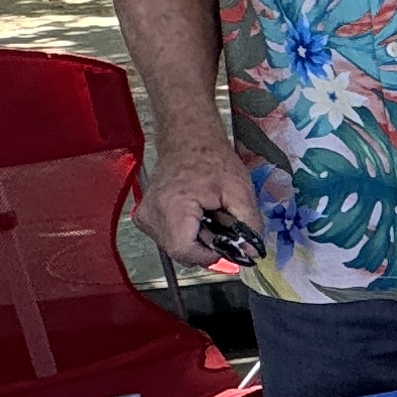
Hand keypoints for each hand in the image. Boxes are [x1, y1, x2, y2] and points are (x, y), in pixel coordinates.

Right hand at [144, 142, 267, 269]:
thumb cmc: (212, 160)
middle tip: (219, 225)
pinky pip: (167, 238)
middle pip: (180, 252)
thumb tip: (252, 251)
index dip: (209, 254)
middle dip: (205, 246)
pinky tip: (194, 217)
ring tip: (206, 217)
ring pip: (174, 248)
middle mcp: (151, 214)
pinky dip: (185, 234)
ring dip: (195, 240)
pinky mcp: (145, 217)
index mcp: (171, 207)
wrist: (190, 141)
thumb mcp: (240, 191)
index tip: (225, 245)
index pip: (184, 252)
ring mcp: (145, 216)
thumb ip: (249, 224)